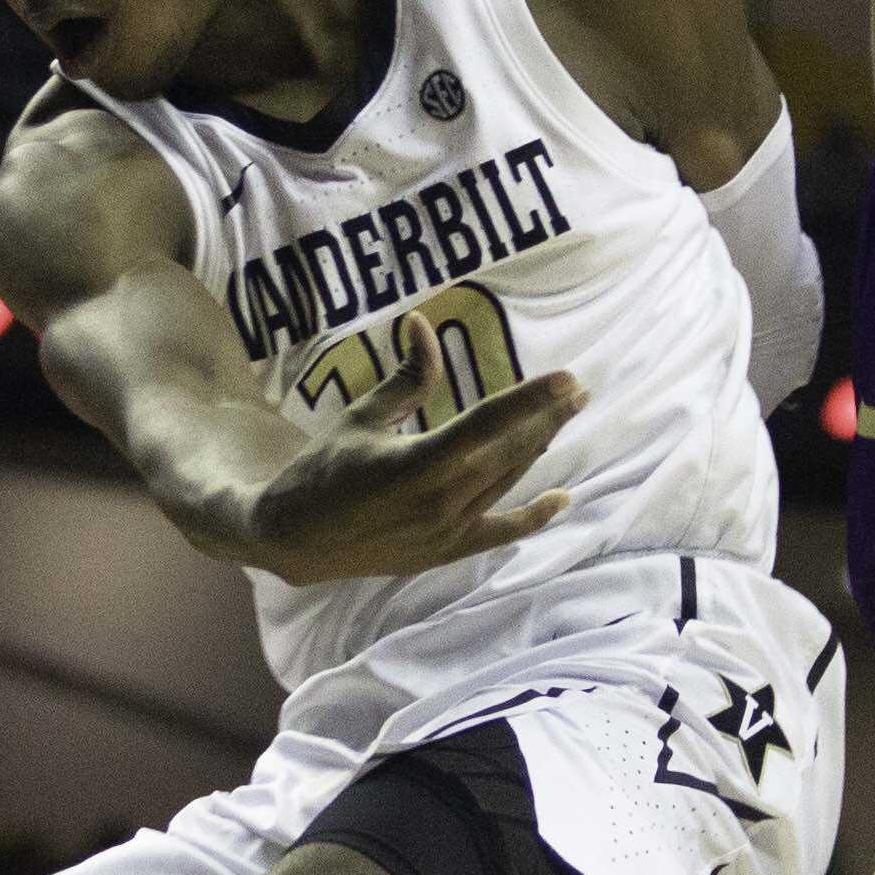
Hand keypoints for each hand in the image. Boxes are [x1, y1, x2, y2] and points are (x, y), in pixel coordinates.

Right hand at [243, 322, 581, 583]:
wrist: (295, 540)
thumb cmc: (323, 471)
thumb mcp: (361, 417)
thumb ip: (405, 377)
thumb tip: (423, 323)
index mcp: (420, 461)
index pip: (491, 423)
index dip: (533, 398)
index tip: (568, 378)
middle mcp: (442, 499)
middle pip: (510, 450)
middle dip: (548, 418)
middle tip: (579, 390)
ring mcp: (448, 530)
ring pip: (508, 481)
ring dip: (539, 448)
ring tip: (566, 417)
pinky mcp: (447, 550)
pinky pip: (500, 532)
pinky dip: (533, 517)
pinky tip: (563, 499)